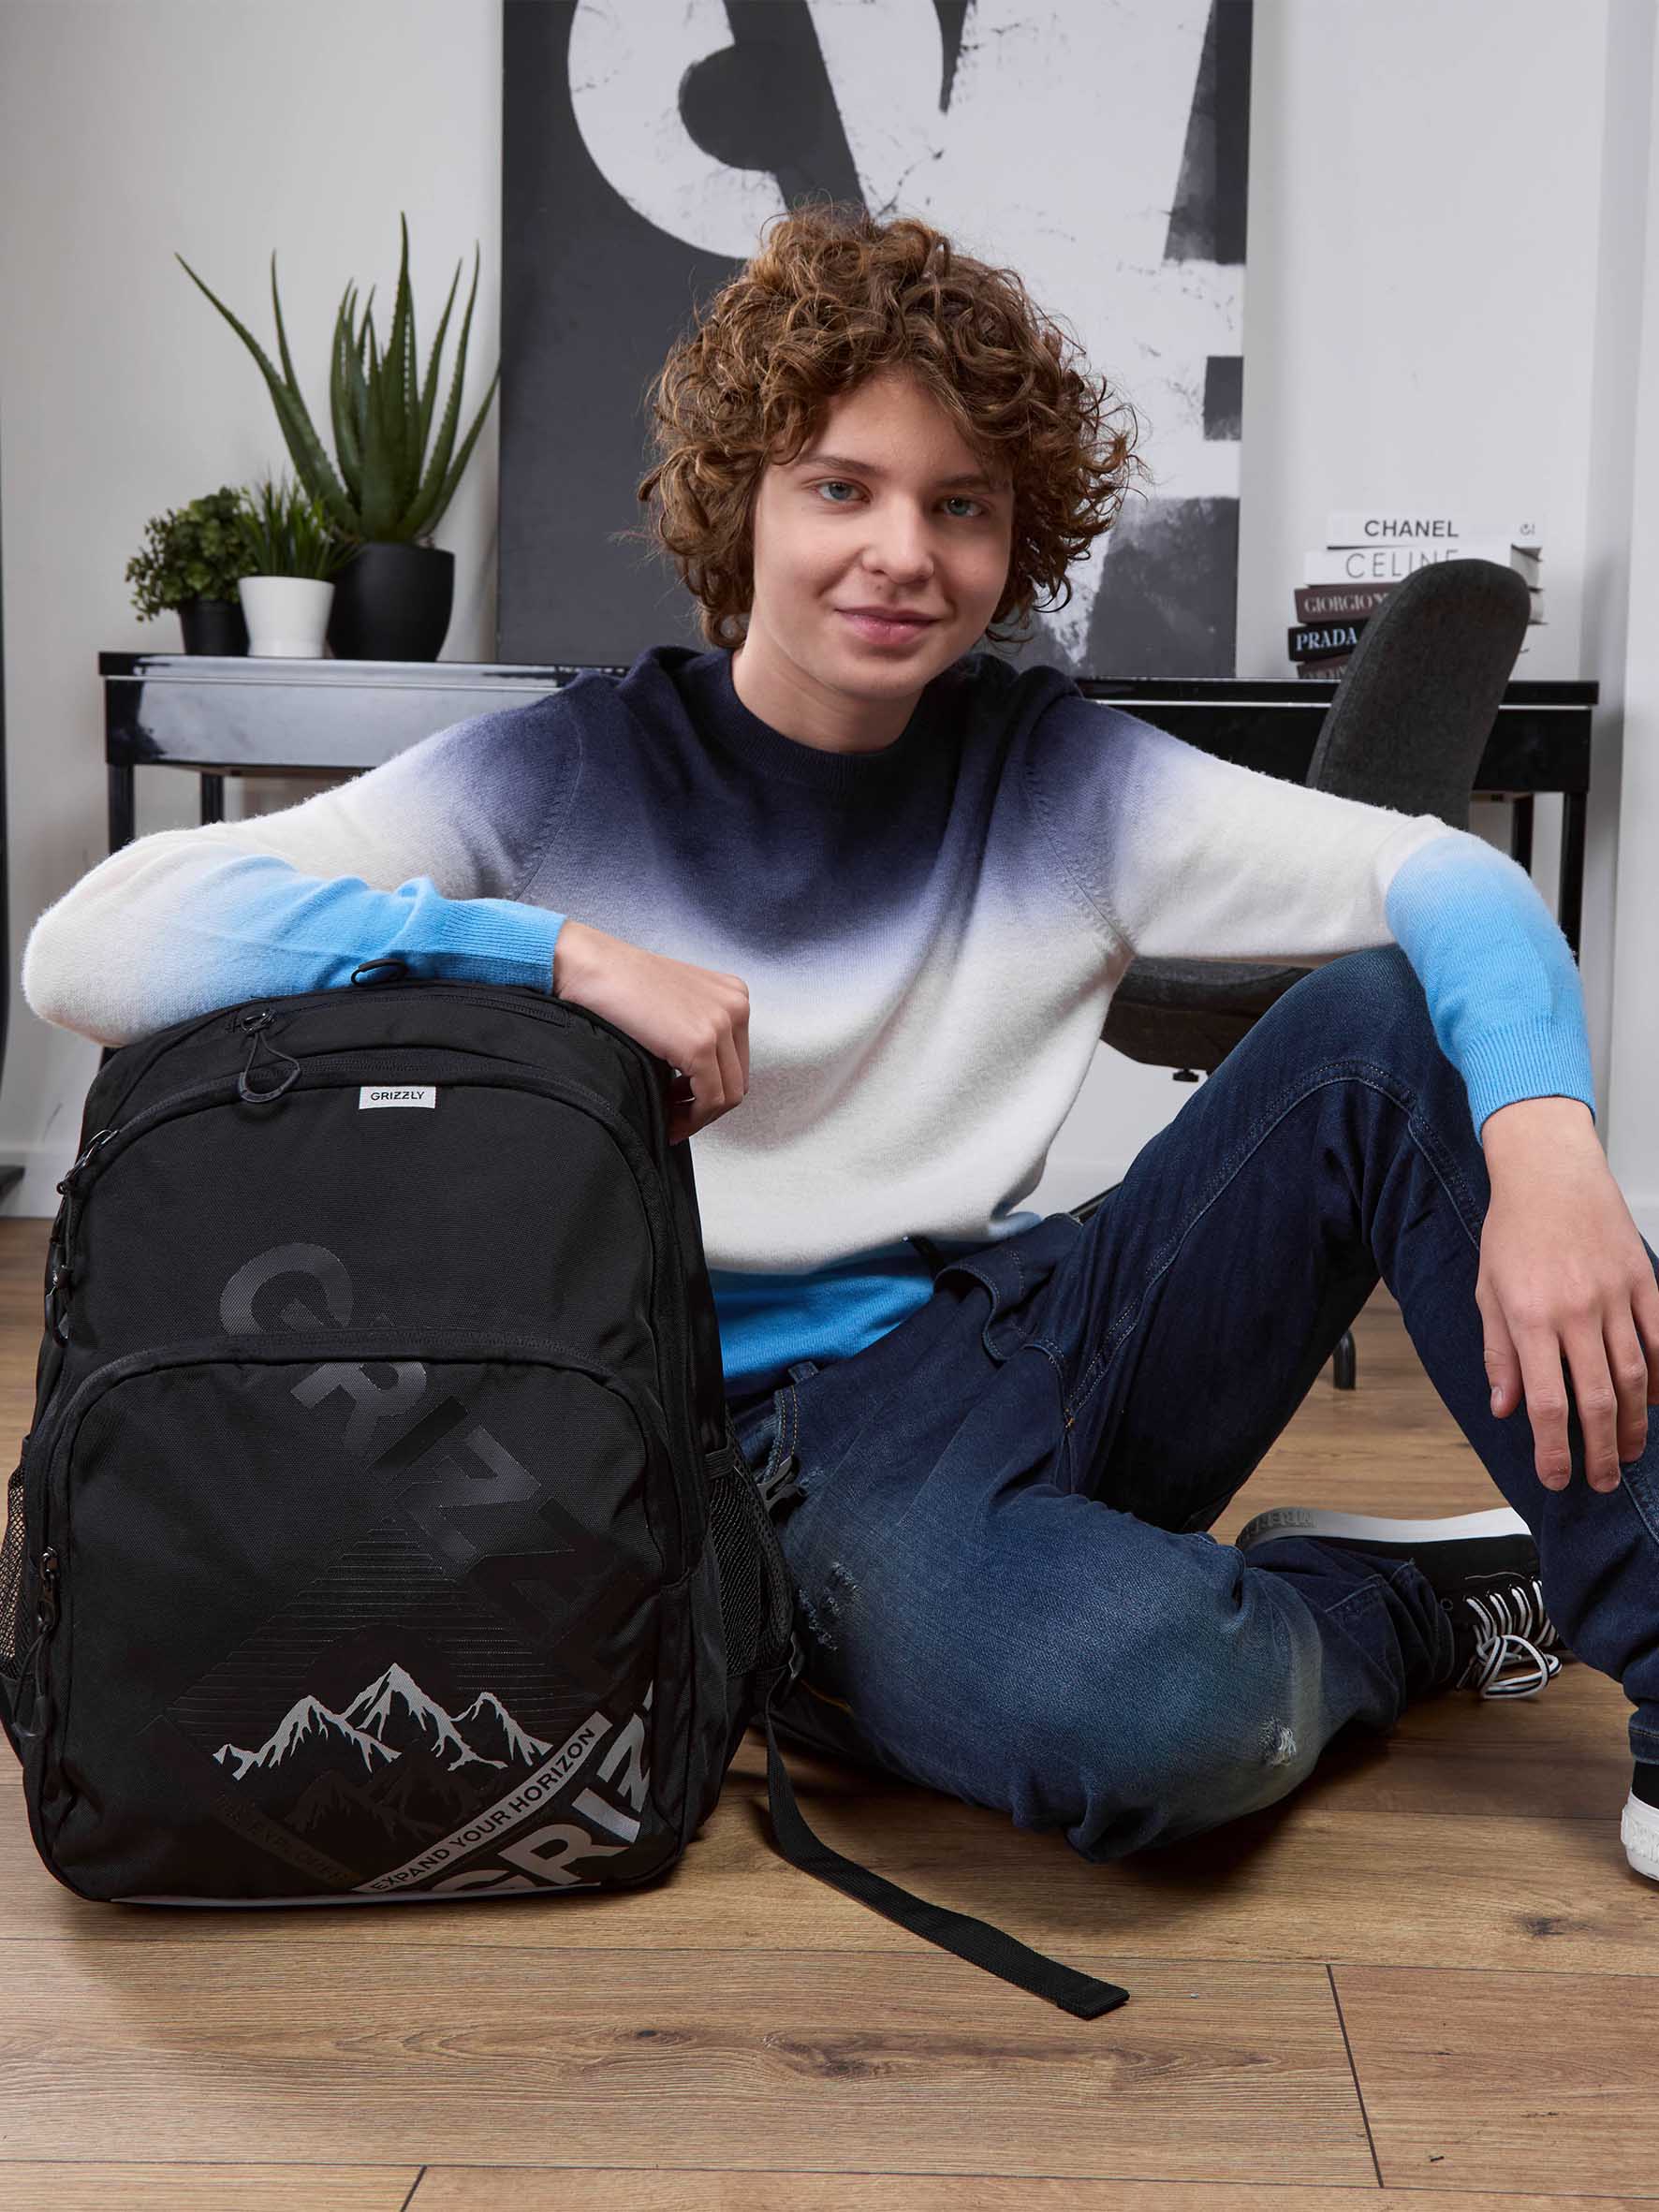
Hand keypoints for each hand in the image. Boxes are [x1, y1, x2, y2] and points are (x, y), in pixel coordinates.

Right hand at [553, 919, 749, 1144]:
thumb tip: (698, 1081)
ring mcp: (721, 1025)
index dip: (713, 1089)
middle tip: (675, 1116)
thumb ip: (697, 1030)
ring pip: (727, 1095)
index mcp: (734, 995)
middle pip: (736, 1079)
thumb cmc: (620, 982)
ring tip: (669, 1118)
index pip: (737, 1060)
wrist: (590, 966)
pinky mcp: (699, 1045)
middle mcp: (736, 1007)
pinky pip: (709, 1099)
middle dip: (707, 1105)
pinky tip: (667, 1118)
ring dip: (698, 1115)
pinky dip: (691, 1118)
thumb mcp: (676, 1003)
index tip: (686, 1102)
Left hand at [1478, 1099, 1658, 1491]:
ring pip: (1634, 1377)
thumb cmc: (1514, 1231)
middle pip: (1597, 1399)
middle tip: (1600, 1481)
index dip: (1553, 1449)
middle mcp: (1576, 1311)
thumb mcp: (1488, 1293)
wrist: (1550, 1172)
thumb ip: (1499, 1354)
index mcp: (1530, 1317)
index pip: (1546, 1402)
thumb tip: (1504, 1409)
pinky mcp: (1643, 1281)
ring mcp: (1615, 1296)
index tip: (1556, 1478)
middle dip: (1599, 1450)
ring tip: (1627, 1451)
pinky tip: (1654, 1402)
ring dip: (1633, 1423)